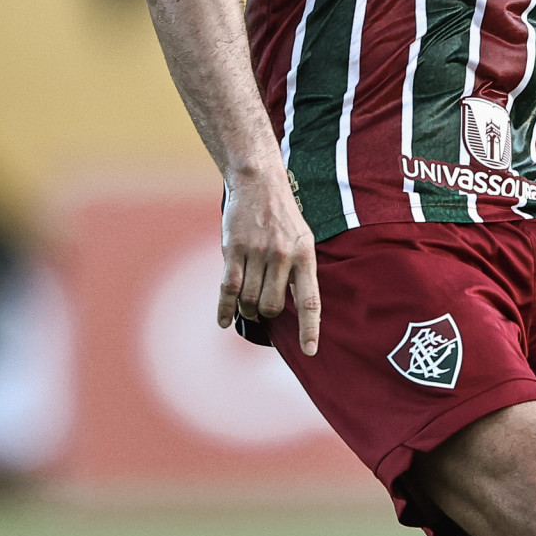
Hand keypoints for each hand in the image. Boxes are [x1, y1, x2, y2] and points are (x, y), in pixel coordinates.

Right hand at [218, 167, 320, 356]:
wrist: (259, 183)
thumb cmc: (284, 217)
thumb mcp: (304, 240)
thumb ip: (299, 271)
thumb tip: (296, 310)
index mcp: (305, 256)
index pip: (311, 301)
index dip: (310, 329)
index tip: (310, 351)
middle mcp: (282, 256)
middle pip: (272, 306)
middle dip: (267, 314)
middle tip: (263, 310)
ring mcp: (256, 253)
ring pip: (249, 300)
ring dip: (247, 309)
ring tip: (248, 305)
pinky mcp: (233, 250)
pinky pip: (227, 289)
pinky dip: (225, 309)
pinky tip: (224, 322)